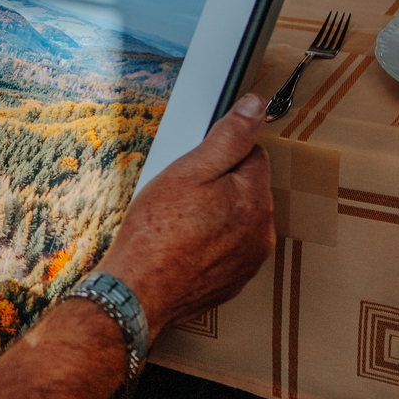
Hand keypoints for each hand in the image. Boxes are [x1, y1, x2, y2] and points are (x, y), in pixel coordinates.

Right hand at [97, 93, 272, 336]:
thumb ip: (228, 137)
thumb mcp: (189, 170)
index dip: (221, 154)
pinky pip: (228, 250)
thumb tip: (255, 107)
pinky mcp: (233, 282)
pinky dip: (211, 244)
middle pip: (247, 189)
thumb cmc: (156, 230)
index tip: (195, 165)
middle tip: (181, 196)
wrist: (137, 291)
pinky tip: (182, 246)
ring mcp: (249, 261)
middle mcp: (262, 232)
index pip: (253, 155)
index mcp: (255, 200)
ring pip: (238, 220)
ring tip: (179, 223)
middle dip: (221, 186)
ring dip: (217, 215)